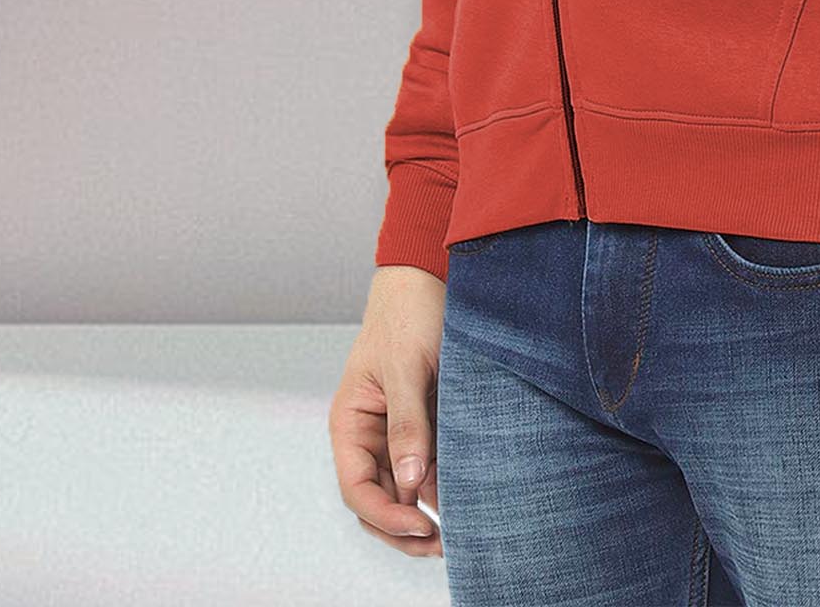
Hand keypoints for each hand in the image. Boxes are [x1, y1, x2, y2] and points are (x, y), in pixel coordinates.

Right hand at [328, 265, 447, 558]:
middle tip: (443, 544)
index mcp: (350, 423)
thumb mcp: (406, 367)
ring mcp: (398, 433)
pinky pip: (430, 466)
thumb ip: (407, 423)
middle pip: (378, 501)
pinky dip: (444, 484)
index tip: (421, 526)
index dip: (385, 517)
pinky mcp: (426, 424)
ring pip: (406, 489)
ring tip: (463, 527)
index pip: (356, 488)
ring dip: (428, 510)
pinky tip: (469, 494)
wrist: (429, 275)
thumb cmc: (408, 313)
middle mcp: (370, 435)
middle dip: (405, 528)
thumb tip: (409, 481)